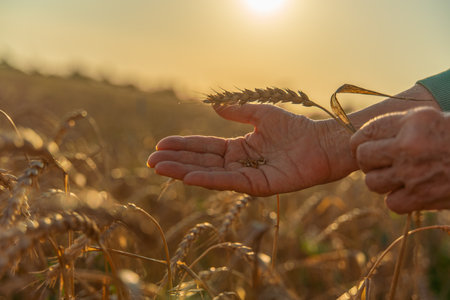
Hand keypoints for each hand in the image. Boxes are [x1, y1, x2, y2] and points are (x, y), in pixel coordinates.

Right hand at [148, 104, 356, 195]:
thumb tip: (214, 105)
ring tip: (161, 168)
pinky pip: (230, 182)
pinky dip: (209, 180)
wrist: (321, 143)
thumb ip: (239, 111)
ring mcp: (247, 176)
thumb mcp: (262, 114)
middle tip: (151, 161)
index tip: (161, 144)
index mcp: (238, 148)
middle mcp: (239, 164)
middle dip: (176, 161)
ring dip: (184, 171)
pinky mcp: (259, 186)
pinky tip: (190, 177)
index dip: (183, 146)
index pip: (204, 148)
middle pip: (201, 162)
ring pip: (210, 174)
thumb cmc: (296, 128)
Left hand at [350, 107, 449, 212]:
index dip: (359, 141)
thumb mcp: (428, 119)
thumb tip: (360, 139)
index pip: (364, 133)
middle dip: (368, 160)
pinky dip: (397, 199)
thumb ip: (395, 126)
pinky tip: (410, 190)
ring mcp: (414, 174)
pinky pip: (391, 203)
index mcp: (412, 123)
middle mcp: (409, 147)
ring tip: (398, 175)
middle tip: (382, 161)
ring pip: (372, 183)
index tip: (365, 145)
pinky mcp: (423, 198)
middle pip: (362, 158)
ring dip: (381, 180)